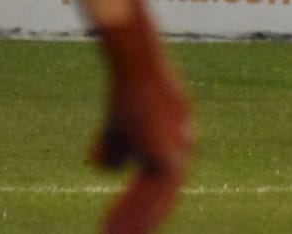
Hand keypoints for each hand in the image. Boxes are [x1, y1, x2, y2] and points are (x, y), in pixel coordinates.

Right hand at [93, 6, 194, 233]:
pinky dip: (132, 213)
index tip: (128, 224)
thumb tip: (108, 170)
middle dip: (142, 220)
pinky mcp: (168, 158)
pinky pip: (151, 197)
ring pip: (158, 201)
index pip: (163, 182)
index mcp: (177, 142)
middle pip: (163, 197)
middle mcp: (183, 150)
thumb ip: (116, 149)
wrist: (136, 72)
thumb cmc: (126, 95)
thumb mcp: (118, 125)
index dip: (145, 204)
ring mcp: (179, 154)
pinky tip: (114, 225)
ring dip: (135, 222)